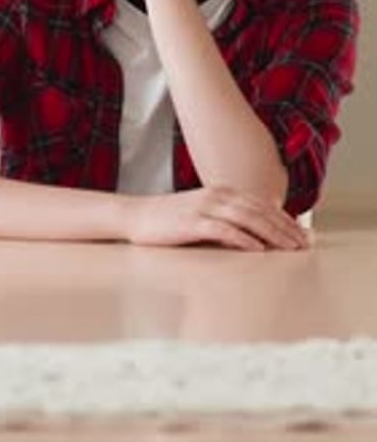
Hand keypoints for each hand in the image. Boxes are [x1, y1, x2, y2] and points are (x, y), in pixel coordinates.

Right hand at [126, 185, 310, 251]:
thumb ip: (228, 218)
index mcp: (222, 191)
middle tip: (304, 244)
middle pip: (260, 211)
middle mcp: (217, 195)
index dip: (284, 219)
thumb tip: (255, 235)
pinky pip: (224, 230)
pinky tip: (258, 249)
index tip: (302, 235)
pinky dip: (244, 239)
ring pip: (248, 219)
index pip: (261, 204)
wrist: (137, 216)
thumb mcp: (203, 213)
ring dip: (272, 234)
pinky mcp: (193, 222)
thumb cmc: (170, 220)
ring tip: (289, 248)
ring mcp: (205, 207)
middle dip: (285, 228)